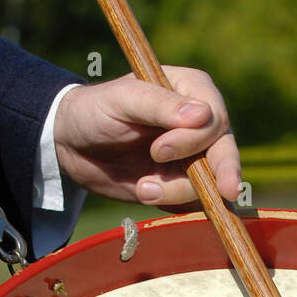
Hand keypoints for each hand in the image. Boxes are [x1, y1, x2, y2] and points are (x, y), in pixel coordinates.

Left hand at [52, 67, 240, 207]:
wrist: (72, 145)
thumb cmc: (95, 110)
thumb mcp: (122, 100)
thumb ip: (159, 104)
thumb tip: (204, 115)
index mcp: (192, 91)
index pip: (215, 119)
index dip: (197, 139)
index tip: (160, 151)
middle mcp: (200, 124)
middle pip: (224, 153)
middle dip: (217, 175)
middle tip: (223, 193)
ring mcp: (193, 157)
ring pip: (210, 183)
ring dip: (178, 192)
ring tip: (142, 188)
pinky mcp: (182, 185)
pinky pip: (194, 203)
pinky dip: (176, 205)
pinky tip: (147, 194)